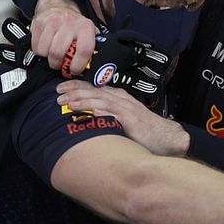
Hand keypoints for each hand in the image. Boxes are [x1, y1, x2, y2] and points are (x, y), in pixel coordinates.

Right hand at [31, 0, 96, 74]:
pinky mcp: (39, 23)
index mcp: (85, 27)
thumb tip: (95, 68)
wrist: (58, 5)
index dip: (78, 66)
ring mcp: (52, 22)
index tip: (74, 70)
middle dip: (58, 64)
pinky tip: (46, 47)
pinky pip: (36, 46)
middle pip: (58, 53)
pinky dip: (39, 52)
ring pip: (45, 51)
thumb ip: (93, 49)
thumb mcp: (89, 32)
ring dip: (48, 58)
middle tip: (60, 65)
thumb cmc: (75, 25)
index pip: (83, 51)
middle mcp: (69, 23)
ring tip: (53, 55)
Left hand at [57, 80, 188, 155]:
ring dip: (81, 100)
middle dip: (73, 91)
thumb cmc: (144, 131)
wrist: (166, 137)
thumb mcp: (123, 118)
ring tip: (66, 102)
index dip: (75, 86)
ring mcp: (125, 108)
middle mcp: (120, 99)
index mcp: (118, 97)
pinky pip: (111, 113)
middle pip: (93, 91)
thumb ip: (108, 115)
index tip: (60, 87)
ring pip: (99, 99)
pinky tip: (87, 112)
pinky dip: (98, 111)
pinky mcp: (130, 119)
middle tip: (57, 94)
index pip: (93, 88)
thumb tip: (86, 117)